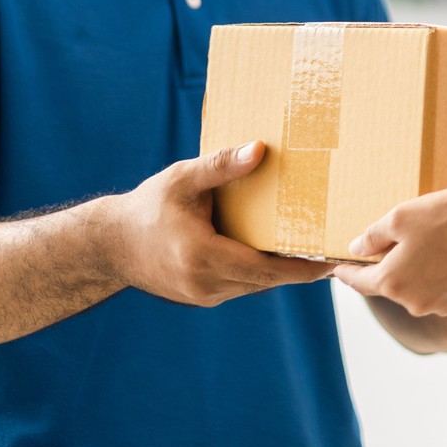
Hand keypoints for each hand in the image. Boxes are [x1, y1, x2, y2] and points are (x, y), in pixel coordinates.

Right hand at [102, 141, 334, 307]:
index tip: (331, 262)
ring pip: (255, 285)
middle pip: (266, 280)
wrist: (110, 245)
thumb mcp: (183, 179)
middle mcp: (205, 283)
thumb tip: (259, 149)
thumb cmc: (149, 206)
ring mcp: (203, 295)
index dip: (301, 268)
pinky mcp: (201, 296)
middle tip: (337, 253)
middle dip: (301, 269)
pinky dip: (261, 272)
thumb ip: (220, 165)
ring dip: (282, 271)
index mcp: (202, 256)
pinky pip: (241, 285)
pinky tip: (280, 254)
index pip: (264, 269)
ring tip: (317, 251)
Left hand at [332, 189, 446, 316]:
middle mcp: (411, 302)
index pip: (359, 281)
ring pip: (416, 288)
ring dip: (417, 271)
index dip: (347, 272)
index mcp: (391, 281)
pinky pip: (440, 291)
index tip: (338, 268)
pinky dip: (440, 276)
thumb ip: (374, 235)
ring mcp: (437, 307)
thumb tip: (356, 249)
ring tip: (434, 242)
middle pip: (390, 284)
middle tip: (400, 239)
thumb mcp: (403, 215)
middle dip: (390, 265)